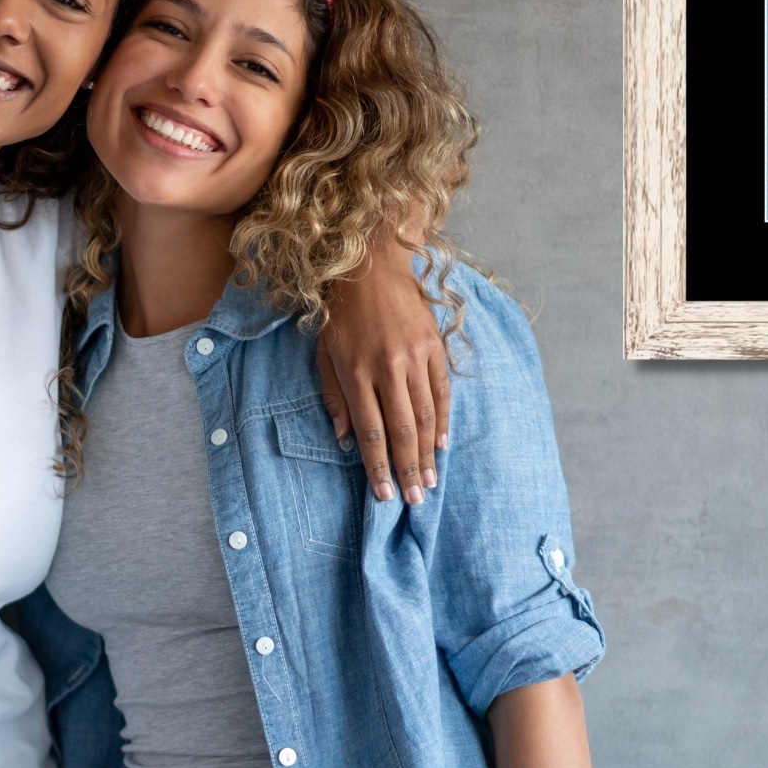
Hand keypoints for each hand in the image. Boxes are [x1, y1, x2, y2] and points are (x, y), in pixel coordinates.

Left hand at [317, 231, 448, 504]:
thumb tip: (345, 438)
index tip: (385, 494)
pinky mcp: (434, 348)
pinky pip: (441, 392)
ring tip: (430, 480)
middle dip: (408, 469)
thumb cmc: (341, 315)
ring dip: (428, 453)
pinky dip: (444, 421)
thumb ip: (333, 396)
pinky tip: (442, 444)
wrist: (372, 268)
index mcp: (356, 373)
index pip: (371, 432)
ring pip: (425, 416)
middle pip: (402, 431)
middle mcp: (388, 369)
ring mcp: (415, 358)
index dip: (378, 466)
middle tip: (417, 500)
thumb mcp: (323, 353)